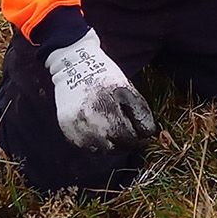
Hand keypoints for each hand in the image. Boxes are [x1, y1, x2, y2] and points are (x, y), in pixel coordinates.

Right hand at [43, 28, 155, 154]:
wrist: (73, 66)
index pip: (131, 137)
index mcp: (109, 106)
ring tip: (116, 135)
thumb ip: (139, 111)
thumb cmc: (105, 77)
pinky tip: (101, 132)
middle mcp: (92, 119)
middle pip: (117, 147)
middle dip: (128, 144)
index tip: (144, 136)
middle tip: (132, 138)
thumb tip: (148, 133)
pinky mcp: (68, 130)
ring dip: (112, 145)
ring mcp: (78, 126)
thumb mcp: (127, 87)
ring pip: (102, 150)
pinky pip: (87, 147)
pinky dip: (97, 144)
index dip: (141, 139)